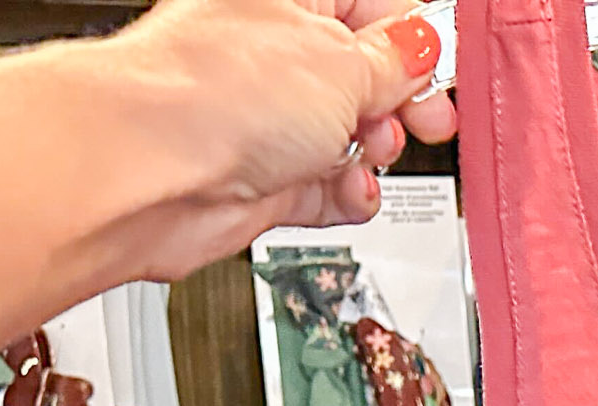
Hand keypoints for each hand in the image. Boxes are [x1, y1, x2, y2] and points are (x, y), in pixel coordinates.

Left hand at [110, 0, 459, 277]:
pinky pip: (324, 186)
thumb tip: (421, 47)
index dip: (415, 38)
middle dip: (399, 103)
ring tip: (369, 153)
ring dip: (372, 153)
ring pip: (347, 135)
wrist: (155, 173)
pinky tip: (347, 191)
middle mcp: (271, 49)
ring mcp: (264, 115)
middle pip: (362, 74)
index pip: (371, 4)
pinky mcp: (261, 175)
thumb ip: (395, 61)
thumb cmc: (218, 95)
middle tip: (422, 120)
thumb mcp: (343, 66)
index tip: (441, 69)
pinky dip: (344, 194)